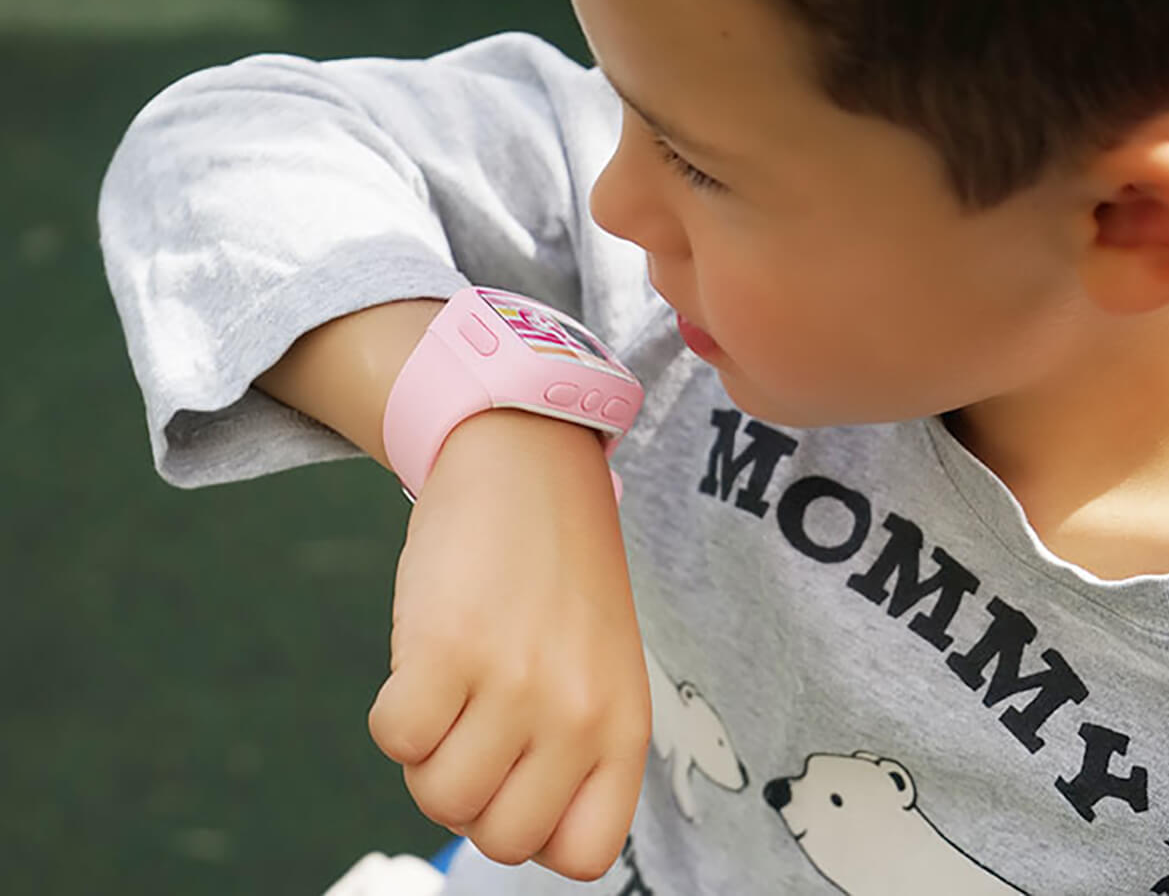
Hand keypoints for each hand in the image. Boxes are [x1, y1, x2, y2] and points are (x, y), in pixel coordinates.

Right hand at [368, 409, 651, 880]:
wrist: (529, 462)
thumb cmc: (559, 574)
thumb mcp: (602, 670)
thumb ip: (576, 752)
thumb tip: (511, 833)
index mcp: (624, 729)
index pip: (582, 856)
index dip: (533, 827)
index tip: (515, 777)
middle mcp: (578, 715)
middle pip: (499, 839)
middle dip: (470, 795)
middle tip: (472, 725)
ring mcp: (514, 684)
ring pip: (438, 797)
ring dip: (428, 754)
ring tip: (450, 688)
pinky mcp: (447, 648)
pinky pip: (395, 739)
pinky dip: (394, 714)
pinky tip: (422, 663)